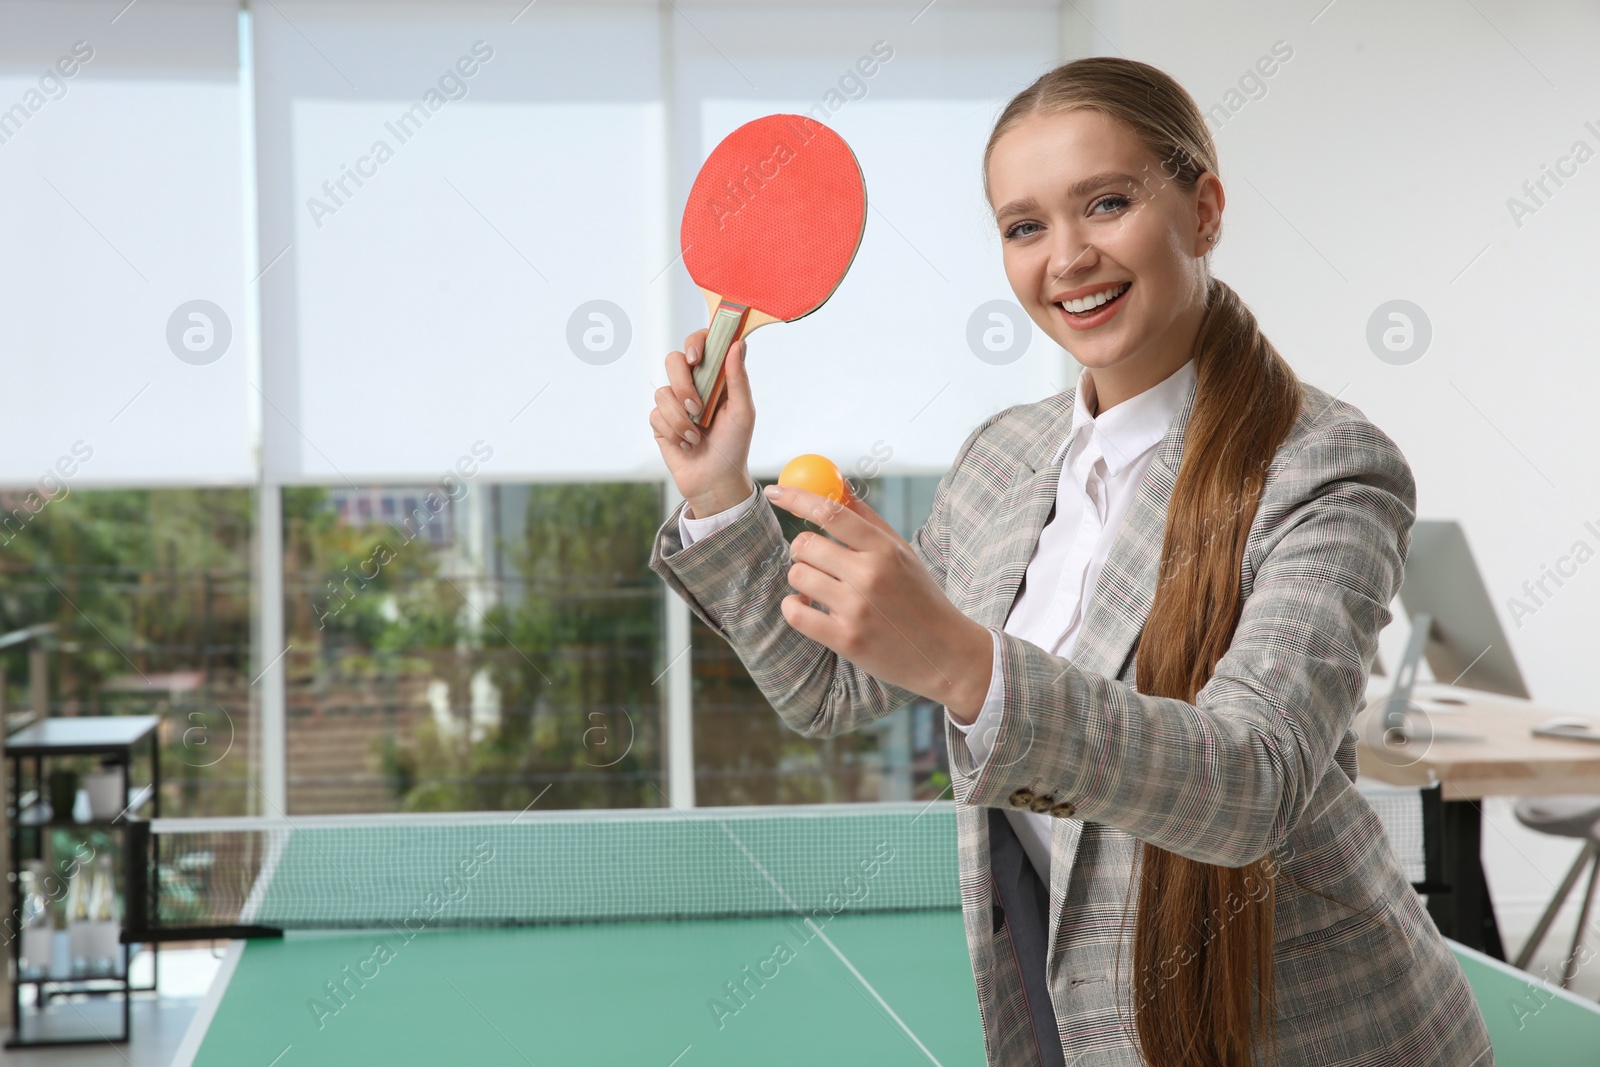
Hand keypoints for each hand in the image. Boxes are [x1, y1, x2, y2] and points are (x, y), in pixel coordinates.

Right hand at [650, 329, 756, 516]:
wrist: (715, 480)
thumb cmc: (734, 445)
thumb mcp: (743, 412)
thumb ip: (738, 378)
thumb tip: (738, 344)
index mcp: (715, 377)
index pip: (700, 344)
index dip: (695, 342)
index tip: (697, 357)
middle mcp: (693, 385)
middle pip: (673, 361)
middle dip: (683, 384)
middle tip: (697, 407)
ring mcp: (674, 402)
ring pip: (663, 393)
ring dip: (682, 419)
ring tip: (697, 437)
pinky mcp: (660, 421)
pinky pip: (656, 415)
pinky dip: (673, 432)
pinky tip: (686, 444)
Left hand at [763, 482, 992, 717]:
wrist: (945, 654)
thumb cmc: (920, 598)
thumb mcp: (901, 553)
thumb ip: (866, 519)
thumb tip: (835, 483)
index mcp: (885, 549)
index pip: (830, 511)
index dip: (796, 498)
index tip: (774, 491)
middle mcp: (870, 575)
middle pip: (806, 544)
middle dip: (802, 549)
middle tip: (814, 558)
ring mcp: (857, 609)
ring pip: (798, 576)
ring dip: (802, 579)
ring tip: (821, 588)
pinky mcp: (846, 640)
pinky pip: (796, 612)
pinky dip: (794, 606)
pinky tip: (808, 607)